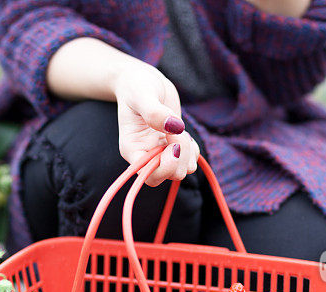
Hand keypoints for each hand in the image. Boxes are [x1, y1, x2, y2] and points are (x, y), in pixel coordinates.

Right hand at [111, 64, 198, 185]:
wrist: (144, 81)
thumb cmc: (136, 86)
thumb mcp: (142, 94)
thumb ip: (154, 112)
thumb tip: (175, 127)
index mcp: (132, 149)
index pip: (148, 175)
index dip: (166, 166)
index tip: (174, 143)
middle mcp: (145, 155)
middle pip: (168, 176)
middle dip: (180, 156)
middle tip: (179, 132)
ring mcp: (160, 153)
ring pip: (181, 171)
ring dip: (188, 153)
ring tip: (181, 131)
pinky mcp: (173, 148)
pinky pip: (189, 161)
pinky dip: (193, 150)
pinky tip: (185, 133)